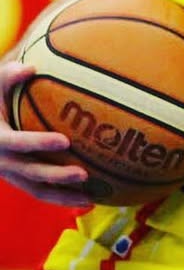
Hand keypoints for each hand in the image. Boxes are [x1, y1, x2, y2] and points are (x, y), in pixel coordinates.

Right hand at [0, 62, 93, 207]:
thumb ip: (9, 76)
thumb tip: (30, 68)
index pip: (18, 143)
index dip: (39, 143)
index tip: (65, 141)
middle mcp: (3, 161)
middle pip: (30, 172)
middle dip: (56, 175)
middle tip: (84, 174)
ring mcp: (11, 174)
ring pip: (36, 190)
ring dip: (61, 196)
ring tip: (90, 198)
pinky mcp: (20, 180)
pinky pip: (41, 193)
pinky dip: (62, 199)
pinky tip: (88, 201)